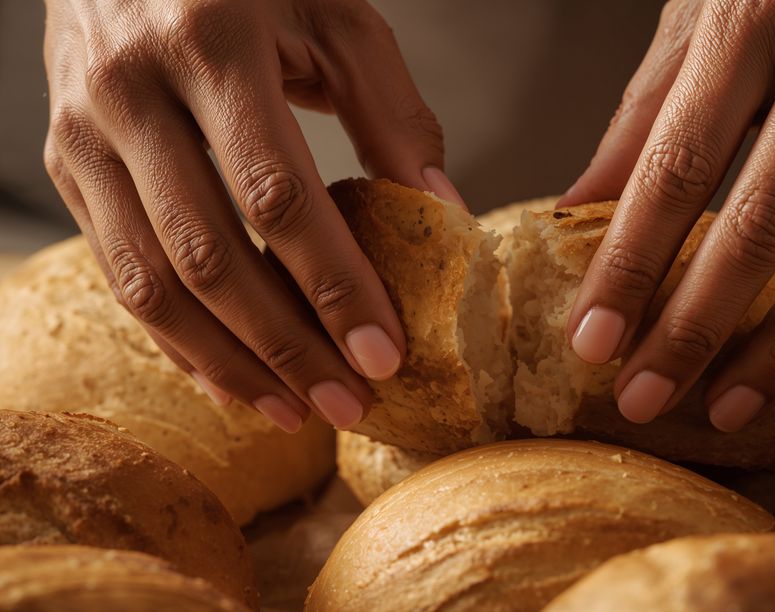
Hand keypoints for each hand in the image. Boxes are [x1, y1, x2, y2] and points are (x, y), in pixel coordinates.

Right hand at [43, 0, 461, 431]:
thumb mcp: (334, 17)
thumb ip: (392, 110)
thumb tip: (442, 213)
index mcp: (213, 45)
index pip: (278, 195)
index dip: (333, 286)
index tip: (383, 353)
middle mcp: (132, 92)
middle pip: (209, 257)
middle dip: (286, 346)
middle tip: (348, 404)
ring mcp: (85, 136)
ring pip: (151, 285)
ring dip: (231, 364)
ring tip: (298, 411)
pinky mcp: (66, 168)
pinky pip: (119, 277)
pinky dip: (179, 341)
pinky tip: (235, 379)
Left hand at [560, 0, 774, 430]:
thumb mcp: (709, 12)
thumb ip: (647, 112)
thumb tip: (578, 208)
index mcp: (753, 22)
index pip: (675, 169)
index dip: (629, 267)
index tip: (592, 343)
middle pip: (760, 227)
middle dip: (695, 330)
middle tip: (645, 398)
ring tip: (728, 406)